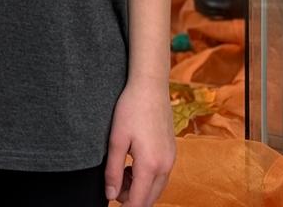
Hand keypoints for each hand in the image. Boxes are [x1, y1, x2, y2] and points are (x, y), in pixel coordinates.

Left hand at [105, 77, 174, 205]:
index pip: (140, 201)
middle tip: (114, 185)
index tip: (113, 202)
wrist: (150, 86)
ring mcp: (171, 159)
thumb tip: (110, 195)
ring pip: (157, 188)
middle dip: (132, 198)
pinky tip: (133, 164)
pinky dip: (148, 178)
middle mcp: (165, 166)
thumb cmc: (131, 109)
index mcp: (150, 165)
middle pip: (150, 198)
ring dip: (140, 188)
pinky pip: (161, 175)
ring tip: (121, 171)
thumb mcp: (116, 140)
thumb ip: (112, 171)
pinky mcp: (172, 152)